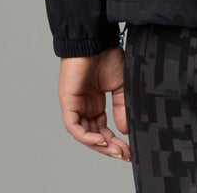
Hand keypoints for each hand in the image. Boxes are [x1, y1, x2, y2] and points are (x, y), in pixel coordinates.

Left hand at [58, 46, 130, 161]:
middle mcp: (84, 107)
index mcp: (95, 103)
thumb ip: (122, 107)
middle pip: (94, 135)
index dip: (114, 141)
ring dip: (99, 145)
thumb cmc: (107, 56)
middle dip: (109, 147)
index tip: (129, 149)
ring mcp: (75, 105)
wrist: (96, 40)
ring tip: (115, 150)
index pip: (103, 129)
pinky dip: (87, 136)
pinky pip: (75, 127)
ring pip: (84, 135)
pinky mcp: (68, 102)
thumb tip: (125, 130)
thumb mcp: (121, 85)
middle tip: (124, 154)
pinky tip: (102, 140)